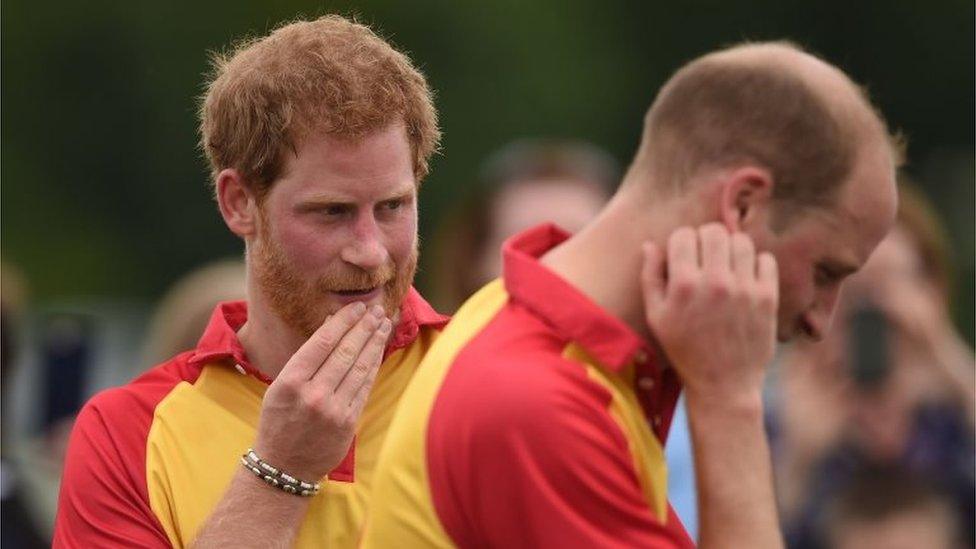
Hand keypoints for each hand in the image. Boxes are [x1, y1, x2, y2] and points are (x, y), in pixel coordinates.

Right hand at [252, 302, 390, 479]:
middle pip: (345, 352)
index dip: (344, 321)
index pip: (322, 342)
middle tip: (377, 310)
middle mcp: (312, 394)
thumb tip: (332, 325)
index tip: (357, 307)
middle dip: (364, 328)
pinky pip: (364, 388)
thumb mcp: (280, 387)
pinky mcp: (348, 423)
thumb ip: (306, 359)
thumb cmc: (280, 421)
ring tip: (384, 324)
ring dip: (374, 343)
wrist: (284, 467)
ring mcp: (333, 410)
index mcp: (290, 382)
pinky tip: (379, 350)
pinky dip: (373, 366)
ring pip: (359, 368)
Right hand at [641, 224, 777, 403]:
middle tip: (705, 258)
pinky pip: (765, 259)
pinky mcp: (767, 298)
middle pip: (713, 231)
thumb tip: (651, 244)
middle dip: (706, 239)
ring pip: (741, 240)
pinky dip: (755, 263)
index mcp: (684, 285)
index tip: (683, 257)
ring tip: (725, 266)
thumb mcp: (656, 317)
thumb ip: (651, 277)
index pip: (683, 235)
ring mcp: (744, 289)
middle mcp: (715, 282)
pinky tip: (744, 278)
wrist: (723, 384)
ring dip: (731, 248)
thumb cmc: (684, 349)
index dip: (681, 243)